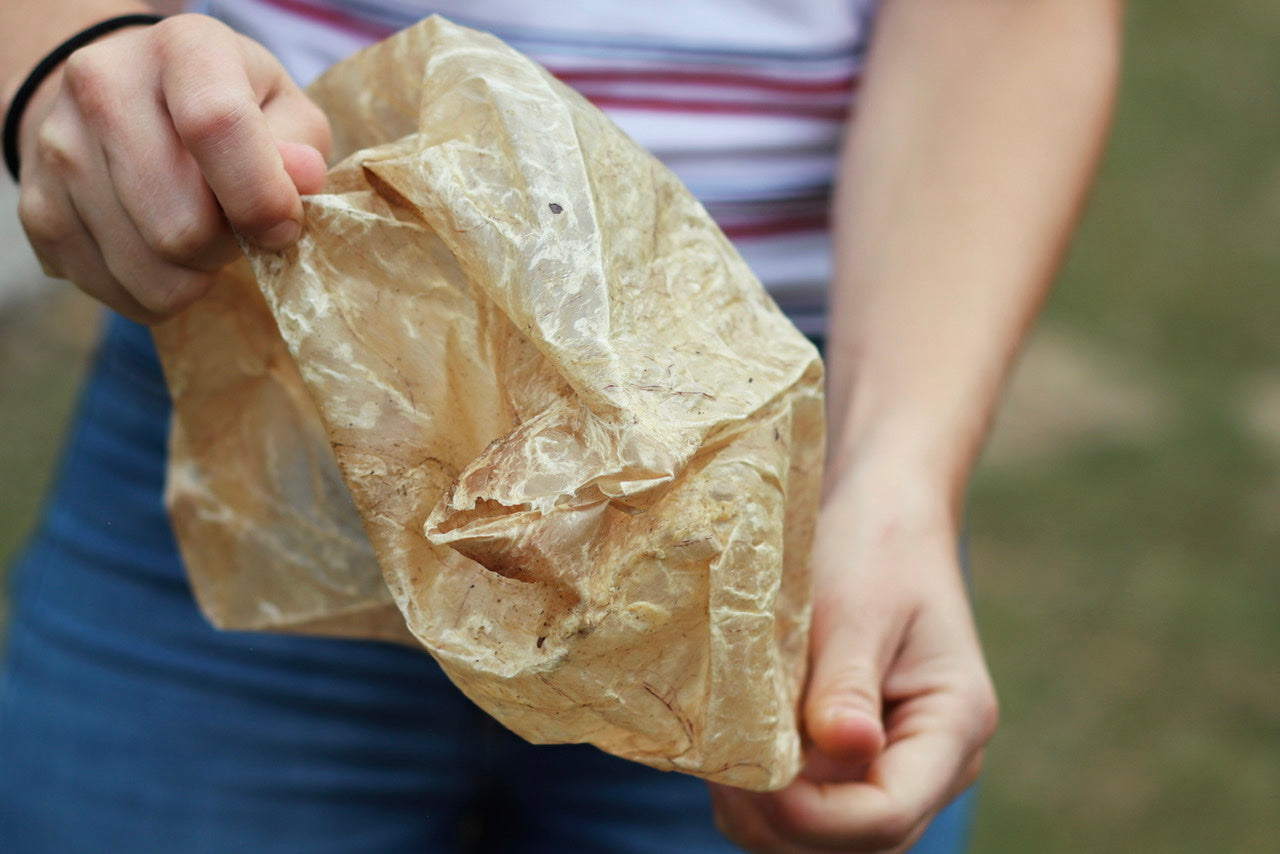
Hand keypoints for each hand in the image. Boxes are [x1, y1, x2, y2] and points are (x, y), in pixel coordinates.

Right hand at [14, 13, 329, 321]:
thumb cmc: (225, 109)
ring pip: (152, 274)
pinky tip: (162, 254)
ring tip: (201, 240)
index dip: (260, 197)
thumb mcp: (282, 110)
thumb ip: (300, 147)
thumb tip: (300, 180)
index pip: (216, 125)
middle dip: (229, 248)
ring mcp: (58, 150)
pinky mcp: (37, 210)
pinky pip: (119, 294)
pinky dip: (158, 292)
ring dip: (196, 277)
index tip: (282, 227)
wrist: (119, 100)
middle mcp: (103, 87)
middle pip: (182, 225)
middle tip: (236, 230)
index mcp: (183, 49)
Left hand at [710, 469, 997, 851]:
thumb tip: (845, 746)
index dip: (812, 816)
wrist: (882, 513)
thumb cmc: (875, 548)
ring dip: (767, 813)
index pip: (887, 814)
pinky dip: (768, 792)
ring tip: (719, 756)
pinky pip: (813, 802)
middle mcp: (935, 762)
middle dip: (781, 820)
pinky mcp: (857, 755)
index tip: (748, 776)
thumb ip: (847, 682)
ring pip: (829, 834)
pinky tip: (732, 748)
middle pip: (858, 839)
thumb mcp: (857, 607)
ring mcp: (896, 763)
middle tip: (718, 766)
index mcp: (955, 725)